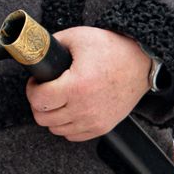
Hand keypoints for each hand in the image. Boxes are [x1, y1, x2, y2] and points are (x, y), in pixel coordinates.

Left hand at [24, 26, 148, 141]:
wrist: (140, 62)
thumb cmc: (113, 49)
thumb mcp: (78, 37)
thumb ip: (53, 44)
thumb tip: (37, 52)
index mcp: (76, 86)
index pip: (38, 100)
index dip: (32, 89)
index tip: (36, 82)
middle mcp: (84, 108)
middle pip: (43, 118)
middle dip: (39, 103)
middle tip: (45, 91)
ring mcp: (94, 120)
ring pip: (56, 129)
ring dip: (52, 115)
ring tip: (58, 100)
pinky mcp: (102, 127)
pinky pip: (73, 136)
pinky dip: (67, 125)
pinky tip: (70, 110)